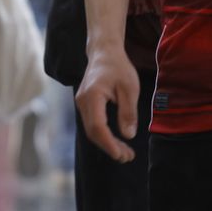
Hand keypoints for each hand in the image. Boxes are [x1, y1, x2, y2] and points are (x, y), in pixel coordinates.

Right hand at [75, 46, 141, 163]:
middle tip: (127, 157)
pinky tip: (117, 141)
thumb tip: (128, 135)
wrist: (104, 53)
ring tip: (125, 153)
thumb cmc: (119, 67)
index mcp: (92, 96)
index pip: (98, 126)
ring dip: (107, 143)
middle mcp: (82, 101)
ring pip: (92, 130)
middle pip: (93, 132)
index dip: (109, 143)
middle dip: (109, 147)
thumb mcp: (130, 88)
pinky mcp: (85, 105)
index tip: (121, 154)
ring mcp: (81, 103)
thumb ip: (128, 111)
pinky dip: (104, 135)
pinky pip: (93, 124)